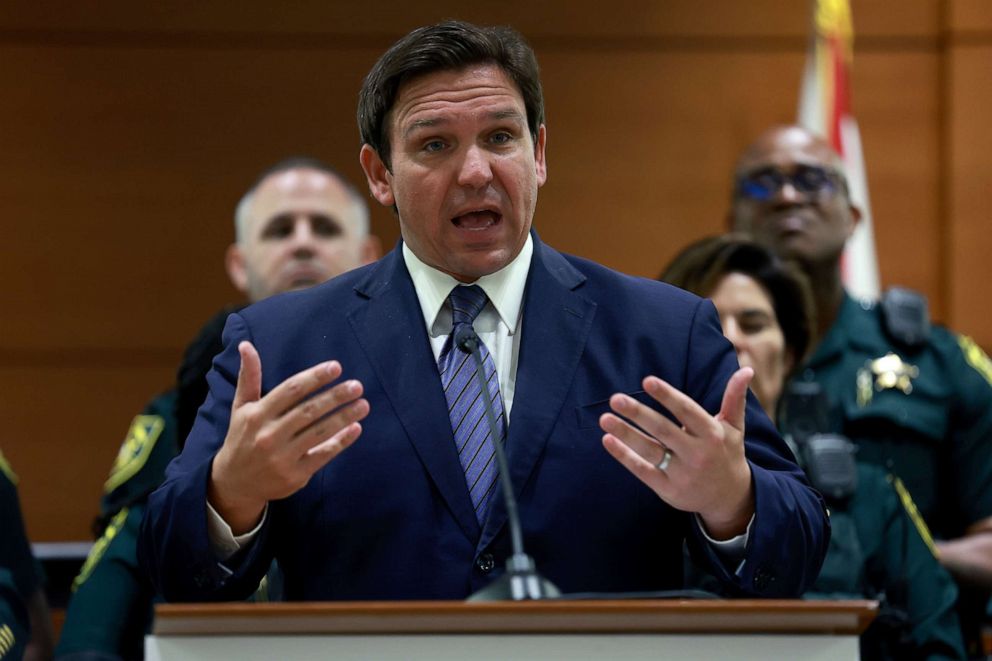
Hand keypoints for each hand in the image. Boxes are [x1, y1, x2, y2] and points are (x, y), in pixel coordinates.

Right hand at [209, 341, 369, 532]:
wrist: (235, 483)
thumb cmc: (242, 437)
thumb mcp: (241, 407)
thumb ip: (249, 377)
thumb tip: (246, 345)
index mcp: (257, 414)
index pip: (290, 390)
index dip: (314, 377)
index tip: (336, 367)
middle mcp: (269, 435)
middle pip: (308, 411)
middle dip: (335, 397)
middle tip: (357, 386)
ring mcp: (282, 457)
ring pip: (319, 433)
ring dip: (344, 417)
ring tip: (364, 404)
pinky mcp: (295, 475)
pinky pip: (322, 455)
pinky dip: (341, 442)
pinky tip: (356, 428)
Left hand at [599, 367, 754, 539]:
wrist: (730, 498)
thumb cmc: (727, 453)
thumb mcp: (734, 427)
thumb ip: (734, 398)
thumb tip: (745, 369)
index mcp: (712, 434)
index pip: (687, 411)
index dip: (667, 396)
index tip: (647, 381)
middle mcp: (697, 454)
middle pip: (663, 430)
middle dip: (638, 414)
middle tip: (615, 398)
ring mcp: (682, 473)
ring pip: (650, 450)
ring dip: (626, 434)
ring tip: (604, 418)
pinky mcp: (668, 489)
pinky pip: (643, 471)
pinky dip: (624, 456)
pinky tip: (608, 441)